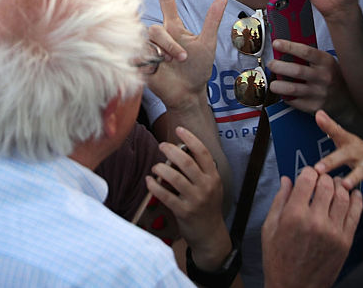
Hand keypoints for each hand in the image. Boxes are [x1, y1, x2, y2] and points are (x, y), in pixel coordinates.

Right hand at [145, 0, 226, 109]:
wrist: (188, 94)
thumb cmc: (198, 69)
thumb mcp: (207, 44)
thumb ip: (211, 21)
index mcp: (174, 27)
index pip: (167, 0)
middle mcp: (160, 36)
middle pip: (155, 27)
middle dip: (170, 44)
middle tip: (183, 58)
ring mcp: (149, 48)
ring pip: (148, 40)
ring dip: (164, 52)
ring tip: (174, 64)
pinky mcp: (141, 62)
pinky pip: (139, 54)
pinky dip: (151, 62)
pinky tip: (158, 70)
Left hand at [146, 127, 230, 268]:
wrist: (210, 234)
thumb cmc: (207, 205)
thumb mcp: (211, 185)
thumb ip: (200, 170)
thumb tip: (181, 149)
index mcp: (213, 177)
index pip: (202, 152)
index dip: (190, 139)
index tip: (179, 129)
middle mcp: (206, 186)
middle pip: (186, 162)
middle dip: (171, 150)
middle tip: (161, 145)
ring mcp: (195, 200)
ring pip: (175, 178)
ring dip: (161, 168)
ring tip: (155, 166)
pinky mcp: (184, 212)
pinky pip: (166, 196)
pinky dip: (155, 186)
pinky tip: (149, 180)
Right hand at [262, 166, 361, 287]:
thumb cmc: (278, 260)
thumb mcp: (270, 228)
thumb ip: (280, 200)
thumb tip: (287, 180)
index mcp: (294, 216)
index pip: (307, 179)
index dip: (308, 171)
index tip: (308, 174)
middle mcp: (315, 221)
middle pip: (326, 185)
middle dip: (323, 177)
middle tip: (321, 180)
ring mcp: (333, 232)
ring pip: (343, 196)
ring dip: (340, 186)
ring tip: (335, 185)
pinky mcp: (345, 241)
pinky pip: (355, 213)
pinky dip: (356, 199)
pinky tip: (353, 195)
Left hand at [268, 40, 351, 115]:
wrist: (346, 99)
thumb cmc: (333, 76)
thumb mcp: (326, 62)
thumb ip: (309, 56)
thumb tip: (285, 48)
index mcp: (326, 62)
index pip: (305, 52)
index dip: (289, 46)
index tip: (276, 43)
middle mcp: (323, 77)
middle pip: (296, 70)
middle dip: (278, 66)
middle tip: (271, 64)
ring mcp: (319, 93)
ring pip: (292, 88)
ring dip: (277, 85)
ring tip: (273, 82)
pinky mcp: (313, 106)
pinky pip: (293, 101)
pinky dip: (285, 96)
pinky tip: (283, 93)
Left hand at [313, 109, 362, 192]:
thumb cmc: (359, 152)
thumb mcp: (345, 140)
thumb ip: (331, 128)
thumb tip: (318, 113)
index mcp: (348, 143)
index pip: (337, 132)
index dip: (328, 125)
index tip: (319, 116)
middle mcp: (358, 151)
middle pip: (344, 154)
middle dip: (331, 161)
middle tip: (318, 169)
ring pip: (360, 170)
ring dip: (353, 177)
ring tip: (345, 185)